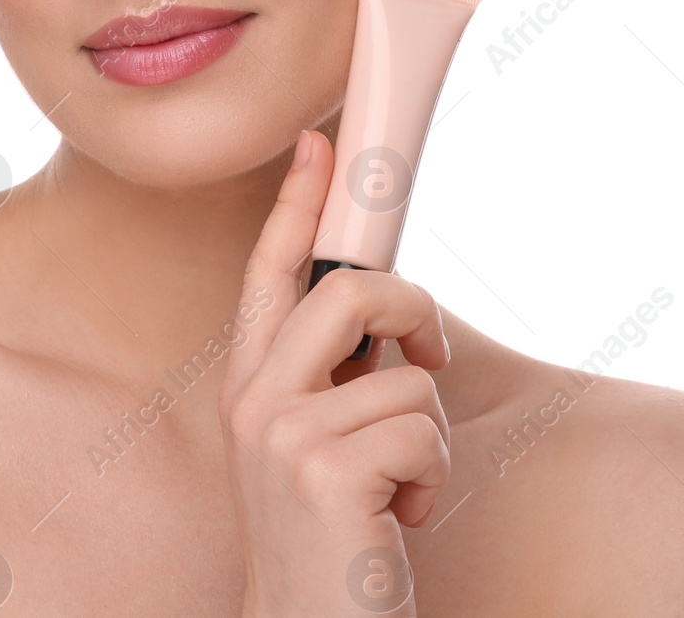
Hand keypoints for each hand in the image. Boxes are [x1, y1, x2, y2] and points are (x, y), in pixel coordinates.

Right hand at [219, 128, 450, 616]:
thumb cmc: (331, 537)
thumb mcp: (317, 444)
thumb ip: (334, 378)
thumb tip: (388, 316)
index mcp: (251, 385)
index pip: (271, 270)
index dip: (297, 202)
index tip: (320, 145)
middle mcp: (254, 399)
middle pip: (351, 291)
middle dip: (413, 311)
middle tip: (432, 360)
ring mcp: (282, 433)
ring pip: (405, 375)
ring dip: (428, 436)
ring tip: (399, 487)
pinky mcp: (323, 470)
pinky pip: (422, 429)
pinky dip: (432, 478)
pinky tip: (399, 520)